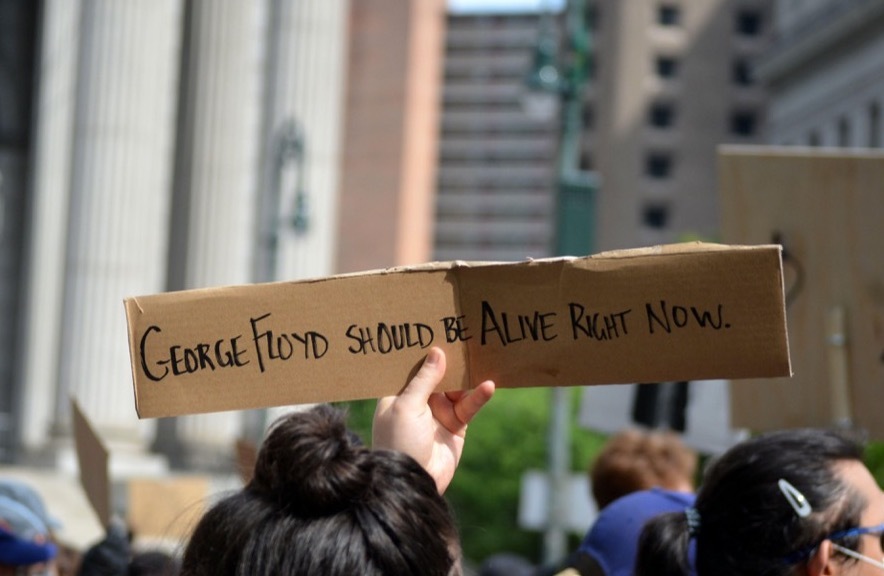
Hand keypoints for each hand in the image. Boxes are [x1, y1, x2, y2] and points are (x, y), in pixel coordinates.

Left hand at [373, 347, 494, 492]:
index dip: (422, 350)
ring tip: (480, 357)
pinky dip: (478, 395)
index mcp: (397, 394)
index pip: (411, 366)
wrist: (413, 481)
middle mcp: (418, 401)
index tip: (435, 327)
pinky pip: (469, 405)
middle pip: (437, 374)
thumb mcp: (407, 406)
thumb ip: (424, 378)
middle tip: (464, 335)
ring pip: (456, 387)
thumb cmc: (399, 441)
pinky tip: (488, 385)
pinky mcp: (456, 426)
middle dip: (449, 359)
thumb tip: (437, 351)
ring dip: (467, 375)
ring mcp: (438, 413)